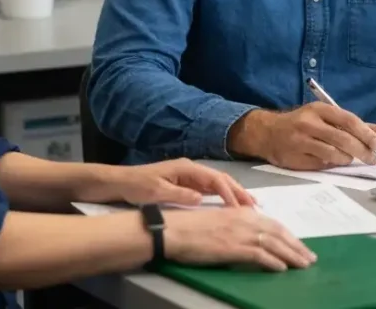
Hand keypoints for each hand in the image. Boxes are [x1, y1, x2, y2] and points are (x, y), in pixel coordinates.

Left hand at [113, 158, 255, 207]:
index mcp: (187, 167)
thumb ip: (180, 194)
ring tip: (250, 206)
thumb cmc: (137, 186)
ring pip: (218, 184)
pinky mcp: (187, 184)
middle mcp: (192, 169)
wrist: (120, 182)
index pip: (215, 179)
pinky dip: (223, 196)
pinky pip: (210, 190)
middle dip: (239, 191)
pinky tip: (231, 206)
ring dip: (234, 193)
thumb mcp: (157, 191)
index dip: (229, 193)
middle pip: (221, 178)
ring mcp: (190, 176)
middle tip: (255, 206)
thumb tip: (201, 199)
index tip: (239, 207)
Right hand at [164, 207, 315, 271]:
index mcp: (243, 213)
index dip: (289, 236)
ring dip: (292, 255)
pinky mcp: (234, 247)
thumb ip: (238, 224)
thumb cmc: (192, 227)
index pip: (273, 224)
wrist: (174, 230)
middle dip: (297, 246)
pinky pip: (260, 255)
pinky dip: (274, 262)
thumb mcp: (220, 219)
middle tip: (310, 258)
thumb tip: (252, 234)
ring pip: (274, 244)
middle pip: (279, 233)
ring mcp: (241, 233)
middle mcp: (246, 220)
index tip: (300, 245)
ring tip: (303, 265)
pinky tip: (282, 268)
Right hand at [255, 103, 375, 170]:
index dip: (366, 133)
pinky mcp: (295, 158)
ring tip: (351, 159)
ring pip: (333, 154)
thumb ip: (356, 125)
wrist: (269, 133)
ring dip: (347, 159)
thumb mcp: (327, 118)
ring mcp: (300, 141)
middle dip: (361, 150)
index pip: (348, 120)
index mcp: (319, 109)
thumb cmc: (304, 124)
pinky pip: (321, 164)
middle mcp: (308, 123)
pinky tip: (333, 161)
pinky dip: (331, 164)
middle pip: (342, 139)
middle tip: (372, 158)